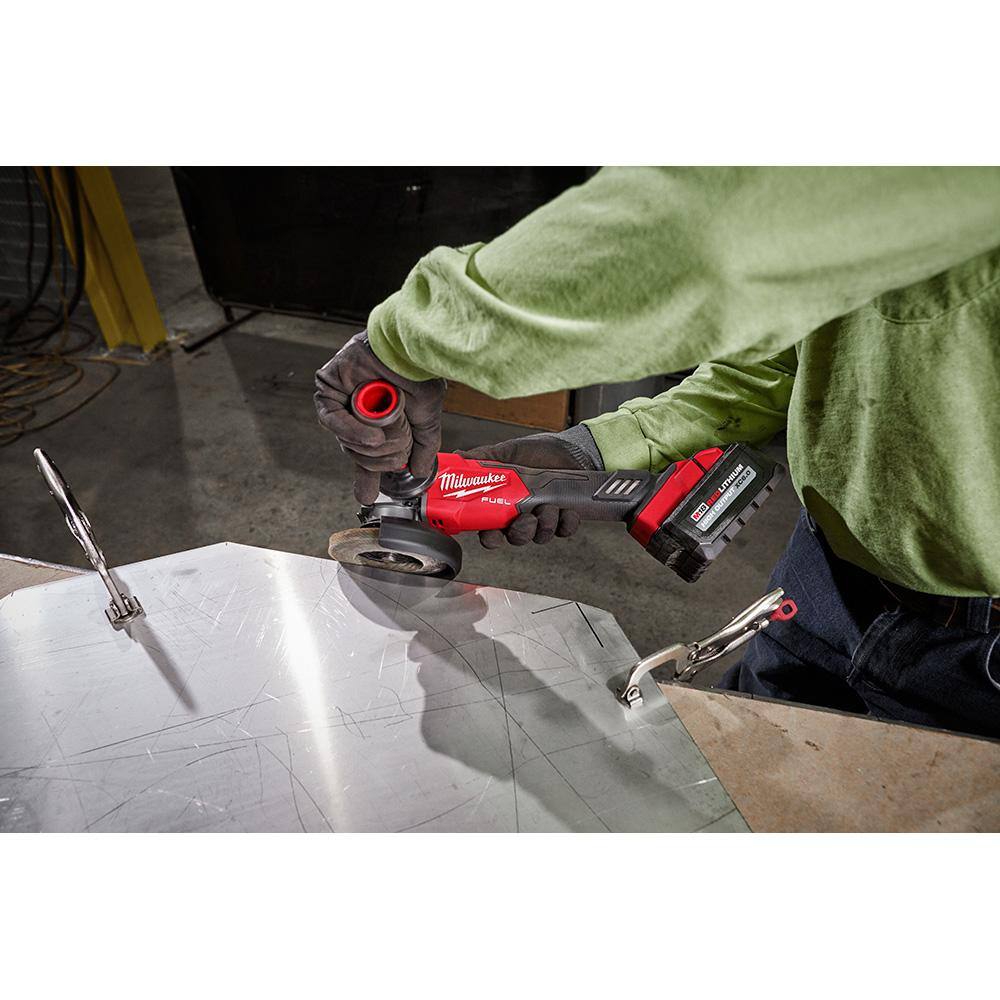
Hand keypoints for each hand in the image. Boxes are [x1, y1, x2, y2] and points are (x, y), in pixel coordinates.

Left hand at [315, 333, 446, 503]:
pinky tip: (371, 435)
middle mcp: (359, 413)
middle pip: (359, 453)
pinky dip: (351, 431)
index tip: (367, 497)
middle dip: (380, 458)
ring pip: (346, 441)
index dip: (368, 477)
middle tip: (397, 450)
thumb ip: (423, 445)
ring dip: (368, 445)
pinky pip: (333, 421)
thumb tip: (419, 470)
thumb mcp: (426, 418)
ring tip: (387, 436)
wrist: (408, 347)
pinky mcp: (328, 388)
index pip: (369, 454)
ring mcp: (343, 402)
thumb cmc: (417, 373)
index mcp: (379, 421)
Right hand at [458, 428, 601, 547]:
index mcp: (502, 504)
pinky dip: (566, 523)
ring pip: (539, 536)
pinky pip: (564, 530)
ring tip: (549, 507)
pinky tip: (566, 510)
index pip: (489, 530)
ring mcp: (542, 519)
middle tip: (526, 518)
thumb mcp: (506, 452)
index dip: (490, 537)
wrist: (567, 449)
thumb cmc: (535, 452)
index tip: (492, 534)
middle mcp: (521, 516)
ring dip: (544, 525)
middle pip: (515, 537)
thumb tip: (457, 457)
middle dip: (521, 533)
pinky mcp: (564, 519)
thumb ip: (481, 458)